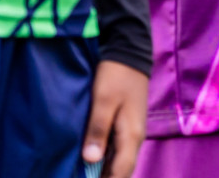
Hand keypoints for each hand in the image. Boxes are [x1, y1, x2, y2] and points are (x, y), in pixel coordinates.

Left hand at [83, 61, 148, 177]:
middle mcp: (135, 138)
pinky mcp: (126, 125)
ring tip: (83, 175)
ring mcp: (132, 132)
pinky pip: (118, 150)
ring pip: (120, 161)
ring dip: (105, 171)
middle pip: (122, 170)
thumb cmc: (115, 75)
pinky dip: (106, 160)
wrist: (129, 52)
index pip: (121, 172)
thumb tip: (90, 160)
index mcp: (132, 136)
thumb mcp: (103, 100)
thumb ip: (98, 130)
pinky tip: (91, 162)